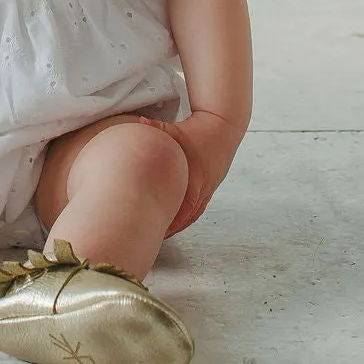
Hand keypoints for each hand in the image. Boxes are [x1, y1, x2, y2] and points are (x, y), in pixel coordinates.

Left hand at [136, 109, 245, 237]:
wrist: (224, 130)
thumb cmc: (199, 132)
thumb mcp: (175, 130)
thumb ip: (156, 129)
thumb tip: (139, 124)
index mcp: (194, 178)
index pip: (179, 206)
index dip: (165, 220)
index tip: (148, 228)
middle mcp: (201, 189)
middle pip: (183, 218)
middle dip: (167, 229)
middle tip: (149, 239)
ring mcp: (206, 191)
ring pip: (189, 216)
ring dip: (175, 227)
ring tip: (157, 237)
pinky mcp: (206, 190)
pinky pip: (194, 210)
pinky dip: (182, 219)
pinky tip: (171, 225)